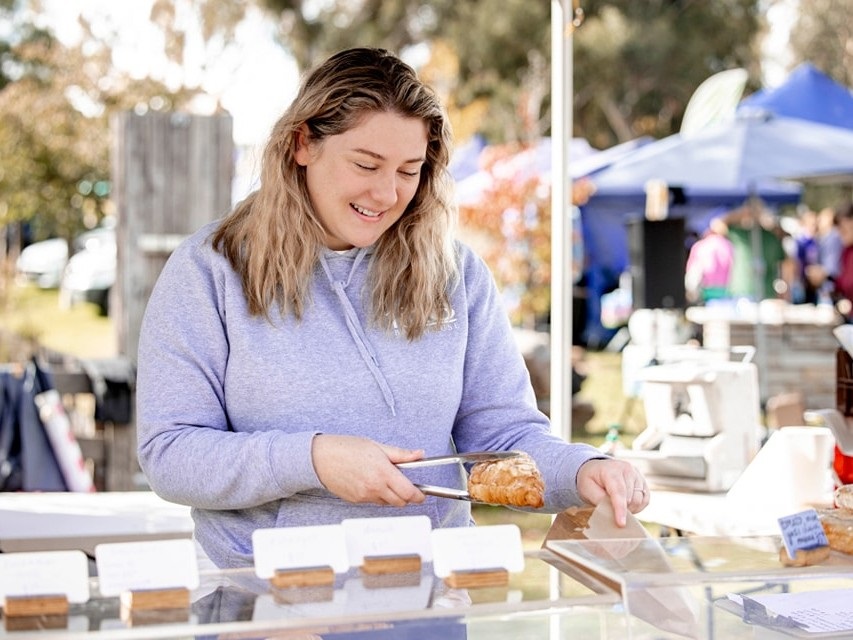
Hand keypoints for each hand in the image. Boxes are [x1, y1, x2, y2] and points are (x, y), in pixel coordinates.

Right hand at [311, 434, 425, 505]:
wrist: (320, 458)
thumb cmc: (345, 449)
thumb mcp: (377, 446)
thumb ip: (401, 454)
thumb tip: (418, 455)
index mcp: (382, 472)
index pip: (409, 492)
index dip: (419, 495)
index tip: (422, 493)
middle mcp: (374, 488)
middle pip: (400, 502)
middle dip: (406, 496)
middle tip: (405, 484)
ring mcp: (365, 496)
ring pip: (387, 503)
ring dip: (392, 496)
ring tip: (385, 479)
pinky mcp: (356, 501)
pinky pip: (374, 502)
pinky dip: (378, 496)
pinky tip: (372, 482)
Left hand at [576, 458, 648, 526]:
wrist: (597, 469)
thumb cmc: (590, 480)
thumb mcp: (587, 488)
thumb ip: (599, 499)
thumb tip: (612, 511)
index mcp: (611, 470)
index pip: (618, 491)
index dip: (620, 509)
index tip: (621, 524)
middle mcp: (627, 469)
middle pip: (631, 498)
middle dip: (622, 510)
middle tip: (609, 510)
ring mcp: (637, 475)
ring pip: (639, 500)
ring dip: (629, 508)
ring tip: (616, 506)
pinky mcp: (643, 482)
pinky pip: (645, 500)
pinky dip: (637, 507)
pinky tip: (626, 505)